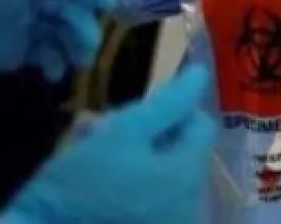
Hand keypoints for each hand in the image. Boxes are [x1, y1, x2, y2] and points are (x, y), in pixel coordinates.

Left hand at [0, 0, 114, 115]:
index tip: (105, 4)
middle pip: (63, 4)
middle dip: (80, 22)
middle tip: (86, 48)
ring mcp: (15, 26)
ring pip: (58, 30)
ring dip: (71, 44)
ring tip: (73, 64)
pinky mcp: (9, 53)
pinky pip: (43, 52)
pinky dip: (54, 61)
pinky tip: (52, 73)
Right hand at [5, 65, 216, 223]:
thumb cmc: (80, 186)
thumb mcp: (123, 132)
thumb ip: (167, 103)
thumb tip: (200, 74)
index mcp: (188, 175)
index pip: (200, 125)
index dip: (170, 110)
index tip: (130, 113)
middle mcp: (191, 206)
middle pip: (181, 152)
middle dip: (146, 136)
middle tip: (98, 133)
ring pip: (163, 176)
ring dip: (134, 160)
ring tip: (93, 162)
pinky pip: (151, 202)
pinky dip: (131, 188)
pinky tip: (99, 191)